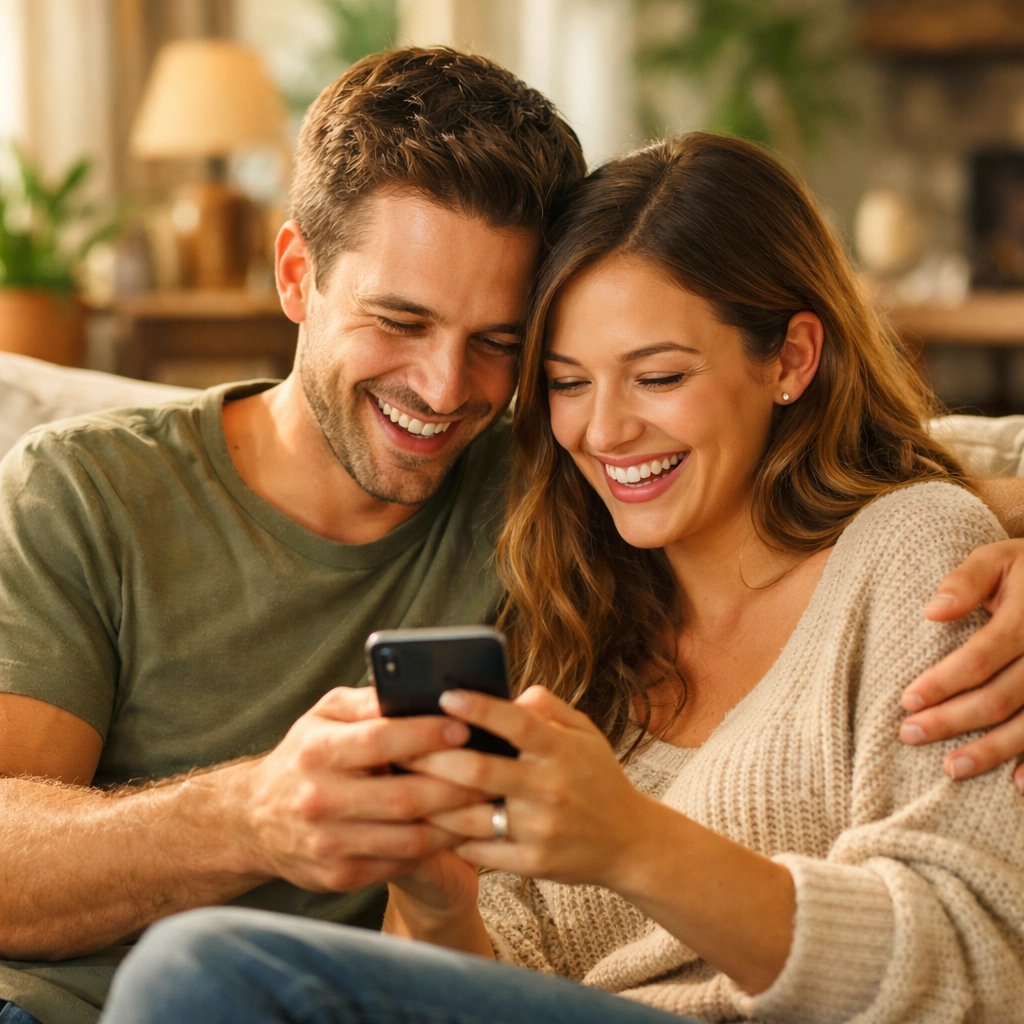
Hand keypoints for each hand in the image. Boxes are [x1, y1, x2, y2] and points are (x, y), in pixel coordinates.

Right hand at [239, 686, 485, 891]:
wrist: (254, 820)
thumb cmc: (304, 754)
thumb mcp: (324, 715)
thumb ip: (367, 701)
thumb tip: (416, 686)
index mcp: (316, 752)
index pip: (378, 741)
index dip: (425, 736)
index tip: (464, 728)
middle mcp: (319, 800)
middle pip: (403, 797)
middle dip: (456, 785)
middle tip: (493, 772)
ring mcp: (328, 845)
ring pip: (409, 838)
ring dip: (455, 822)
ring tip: (487, 803)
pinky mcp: (339, 877)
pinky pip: (401, 863)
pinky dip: (435, 847)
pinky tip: (458, 828)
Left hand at [408, 686, 646, 888]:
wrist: (631, 842)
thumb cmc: (597, 778)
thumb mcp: (584, 733)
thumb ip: (547, 707)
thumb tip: (507, 693)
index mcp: (562, 750)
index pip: (517, 722)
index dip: (479, 708)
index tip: (444, 695)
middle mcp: (550, 788)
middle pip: (480, 771)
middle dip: (433, 757)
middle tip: (397, 743)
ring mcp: (541, 829)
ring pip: (471, 815)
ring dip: (430, 800)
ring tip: (399, 785)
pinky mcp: (533, 863)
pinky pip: (480, 850)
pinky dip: (450, 836)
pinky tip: (425, 822)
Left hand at [900, 540, 1023, 788]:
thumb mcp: (1000, 557)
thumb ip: (966, 580)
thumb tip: (931, 612)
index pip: (980, 657)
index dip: (943, 682)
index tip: (906, 701)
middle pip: (1001, 697)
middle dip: (952, 721)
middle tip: (909, 734)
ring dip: (992, 751)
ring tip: (951, 769)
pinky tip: (1017, 785)